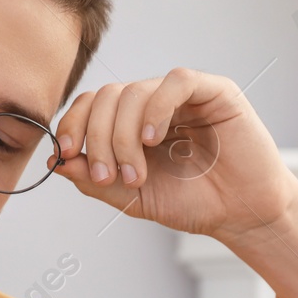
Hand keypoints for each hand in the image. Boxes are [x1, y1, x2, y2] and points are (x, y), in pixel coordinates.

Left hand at [50, 67, 297, 245]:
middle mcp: (154, 104)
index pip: (92, 105)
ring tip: (136, 174)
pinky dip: (156, 109)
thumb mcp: (132, 198)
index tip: (68, 156)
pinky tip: (153, 139)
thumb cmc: (194, 203)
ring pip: (134, 92)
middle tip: (107, 177)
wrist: (242, 215)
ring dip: (124, 137)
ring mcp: (184, 95)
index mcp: (132, 122)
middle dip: (98, 138)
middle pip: (107, 97)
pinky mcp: (215, 91)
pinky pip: (176, 81)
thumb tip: (55, 161)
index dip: (74, 125)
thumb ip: (94, 180)